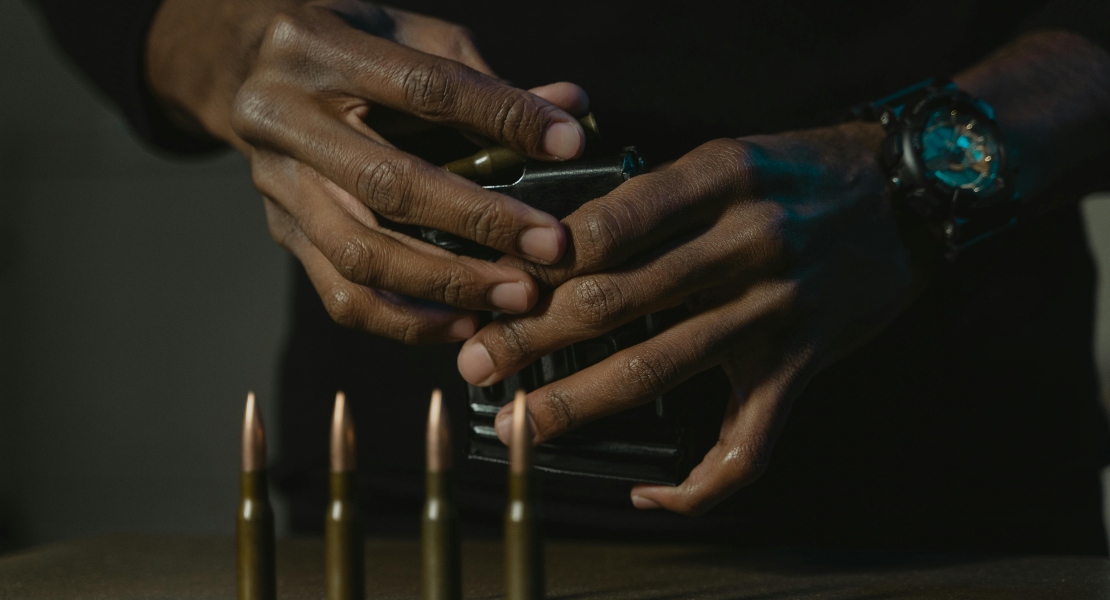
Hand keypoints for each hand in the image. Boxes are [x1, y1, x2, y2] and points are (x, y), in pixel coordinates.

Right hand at [147, 0, 589, 342]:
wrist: (241, 67)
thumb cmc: (345, 45)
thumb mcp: (404, 33)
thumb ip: (482, 77)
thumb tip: (572, 109)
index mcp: (317, 46)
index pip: (423, 88)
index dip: (501, 117)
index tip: (566, 144)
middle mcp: (284, 116)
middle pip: (388, 183)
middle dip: (479, 222)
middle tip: (549, 248)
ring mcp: (276, 183)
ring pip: (361, 253)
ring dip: (448, 285)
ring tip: (516, 298)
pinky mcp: (281, 231)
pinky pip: (341, 294)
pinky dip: (407, 320)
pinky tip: (463, 324)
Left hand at [457, 122, 932, 513]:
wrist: (911, 193)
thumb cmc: (803, 172)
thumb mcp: (729, 154)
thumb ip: (654, 195)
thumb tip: (562, 245)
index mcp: (718, 179)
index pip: (608, 225)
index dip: (540, 264)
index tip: (491, 287)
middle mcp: (744, 243)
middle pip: (614, 300)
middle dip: (530, 337)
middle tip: (474, 362)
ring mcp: (774, 311)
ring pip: (657, 369)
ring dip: (575, 401)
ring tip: (519, 420)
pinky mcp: (801, 365)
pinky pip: (748, 444)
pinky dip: (696, 485)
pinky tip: (648, 497)